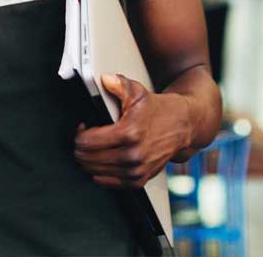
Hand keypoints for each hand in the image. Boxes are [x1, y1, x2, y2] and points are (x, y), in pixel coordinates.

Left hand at [73, 73, 193, 189]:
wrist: (182, 126)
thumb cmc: (158, 110)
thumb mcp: (138, 92)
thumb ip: (119, 84)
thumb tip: (106, 79)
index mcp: (129, 133)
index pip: (88, 142)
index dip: (80, 134)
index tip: (82, 128)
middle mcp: (132, 155)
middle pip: (88, 158)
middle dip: (81, 148)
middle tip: (84, 138)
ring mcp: (136, 170)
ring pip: (96, 171)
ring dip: (88, 161)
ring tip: (91, 149)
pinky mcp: (139, 180)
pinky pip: (110, 183)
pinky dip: (100, 174)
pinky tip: (100, 162)